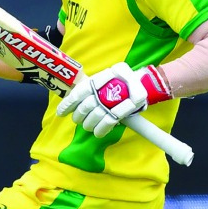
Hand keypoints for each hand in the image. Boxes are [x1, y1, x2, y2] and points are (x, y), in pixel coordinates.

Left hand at [56, 62, 171, 136]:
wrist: (145, 82)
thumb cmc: (121, 82)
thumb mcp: (106, 80)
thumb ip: (91, 88)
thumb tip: (71, 102)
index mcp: (103, 75)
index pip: (81, 90)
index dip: (69, 103)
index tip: (61, 112)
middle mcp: (110, 83)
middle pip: (87, 104)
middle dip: (79, 115)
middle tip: (77, 120)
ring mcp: (121, 94)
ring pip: (97, 114)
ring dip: (89, 124)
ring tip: (88, 126)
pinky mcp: (130, 104)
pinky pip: (110, 121)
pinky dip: (101, 129)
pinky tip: (97, 133)